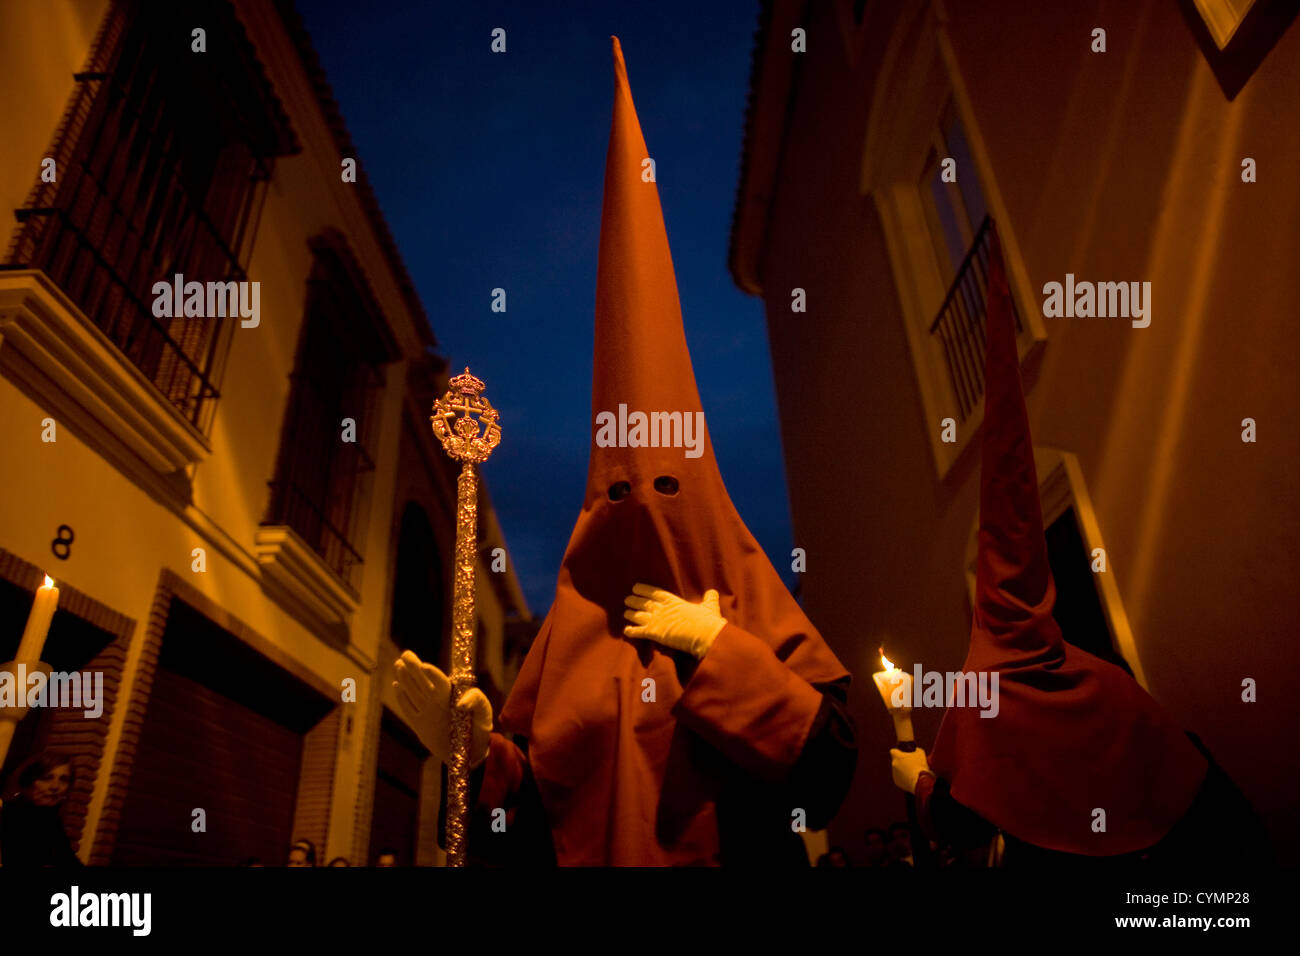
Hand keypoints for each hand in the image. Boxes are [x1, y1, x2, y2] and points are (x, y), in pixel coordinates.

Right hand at [393, 651, 491, 767]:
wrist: (471, 750)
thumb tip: (461, 703)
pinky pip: (408, 710)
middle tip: (405, 655)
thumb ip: (476, 701)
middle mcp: (438, 700)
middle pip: (423, 681)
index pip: (440, 681)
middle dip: (414, 667)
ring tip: (399, 664)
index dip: (432, 674)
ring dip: (406, 678)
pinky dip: (402, 698)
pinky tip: (396, 685)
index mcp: (452, 694)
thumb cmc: (479, 724)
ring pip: (413, 692)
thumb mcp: (484, 711)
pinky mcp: (420, 725)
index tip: (424, 666)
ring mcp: (428, 711)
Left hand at [622, 583, 726, 658]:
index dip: (644, 590)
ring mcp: (658, 620)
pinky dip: (631, 631)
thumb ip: (709, 599)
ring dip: (631, 614)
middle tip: (627, 599)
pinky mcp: (655, 633)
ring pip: (639, 616)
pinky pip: (639, 632)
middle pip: (644, 603)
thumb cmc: (708, 622)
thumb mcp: (709, 607)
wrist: (705, 635)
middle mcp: (663, 609)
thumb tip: (712, 592)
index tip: (636, 587)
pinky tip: (626, 631)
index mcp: (674, 602)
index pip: (655, 593)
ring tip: (626, 613)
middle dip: (635, 601)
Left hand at [890, 747, 931, 793]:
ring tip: (912, 772)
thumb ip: (915, 749)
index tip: (903, 754)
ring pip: (897, 770)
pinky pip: (899, 778)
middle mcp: (893, 765)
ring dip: (902, 770)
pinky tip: (911, 778)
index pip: (893, 751)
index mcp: (897, 756)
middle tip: (910, 763)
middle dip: (901, 762)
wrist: (920, 782)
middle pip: (896, 761)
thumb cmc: (920, 766)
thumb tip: (915, 749)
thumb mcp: (920, 753)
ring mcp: (894, 774)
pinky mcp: (897, 782)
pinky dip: (903, 777)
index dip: (898, 752)